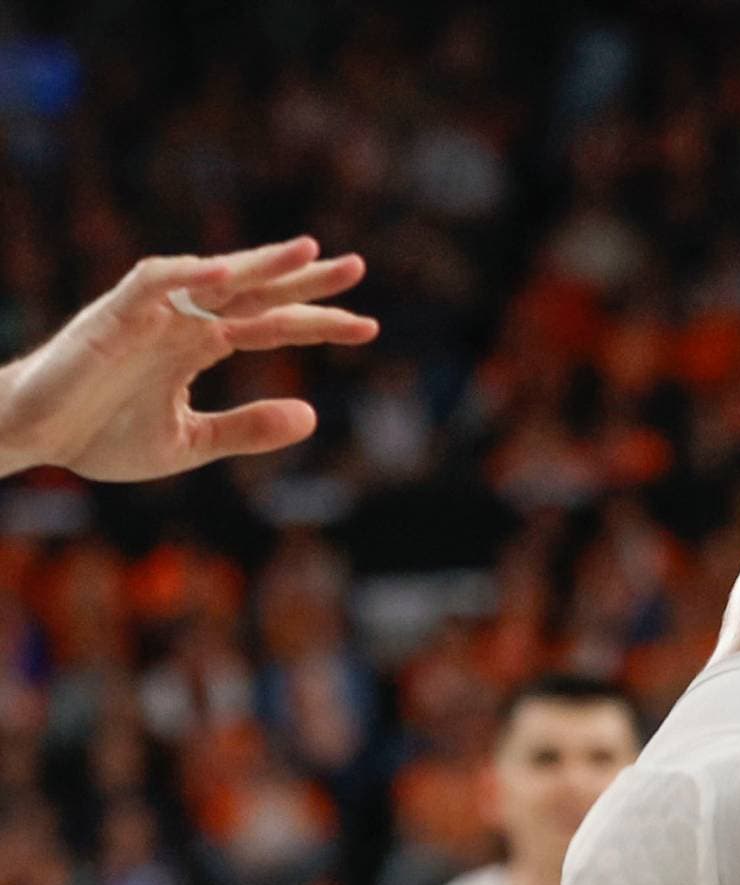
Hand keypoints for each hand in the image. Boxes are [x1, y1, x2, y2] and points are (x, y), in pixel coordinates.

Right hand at [0, 237, 377, 481]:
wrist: (31, 436)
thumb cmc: (98, 434)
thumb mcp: (188, 442)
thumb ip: (247, 429)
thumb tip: (313, 417)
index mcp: (200, 344)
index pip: (272, 324)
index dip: (318, 323)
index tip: (369, 327)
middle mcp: (182, 320)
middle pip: (255, 291)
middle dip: (305, 279)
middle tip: (357, 267)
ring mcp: (150, 313)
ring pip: (214, 278)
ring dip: (259, 264)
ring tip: (307, 252)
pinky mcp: (113, 315)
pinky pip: (154, 284)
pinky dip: (189, 276)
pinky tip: (227, 273)